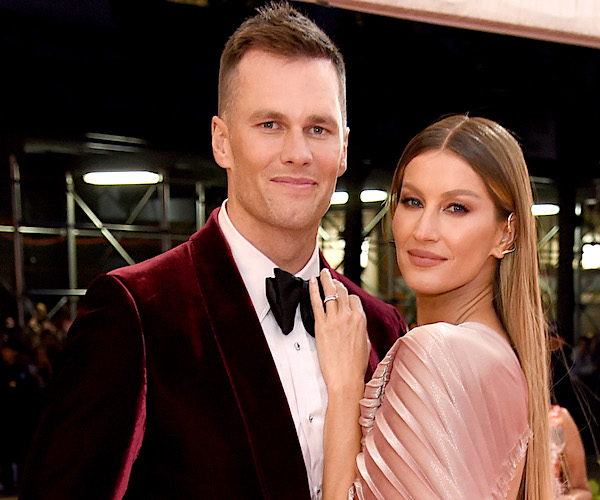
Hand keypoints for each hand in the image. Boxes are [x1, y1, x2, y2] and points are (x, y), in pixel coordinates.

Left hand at [309, 269, 369, 392]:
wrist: (346, 378)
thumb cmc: (356, 365)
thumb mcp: (365, 342)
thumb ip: (359, 327)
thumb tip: (354, 321)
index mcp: (361, 320)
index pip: (353, 299)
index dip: (347, 295)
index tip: (342, 293)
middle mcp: (348, 316)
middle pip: (342, 292)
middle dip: (336, 282)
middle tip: (331, 277)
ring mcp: (334, 320)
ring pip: (330, 293)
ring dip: (326, 280)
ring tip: (323, 274)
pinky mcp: (321, 326)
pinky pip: (316, 302)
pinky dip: (314, 290)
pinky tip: (312, 282)